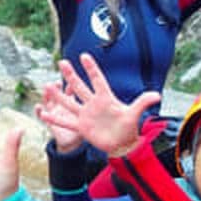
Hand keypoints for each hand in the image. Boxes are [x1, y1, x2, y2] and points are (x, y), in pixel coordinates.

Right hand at [38, 53, 160, 157]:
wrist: (122, 145)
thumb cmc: (128, 128)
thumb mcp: (134, 114)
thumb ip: (143, 102)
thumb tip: (157, 95)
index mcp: (106, 98)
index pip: (98, 80)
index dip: (92, 69)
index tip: (85, 56)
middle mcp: (93, 104)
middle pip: (80, 87)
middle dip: (71, 75)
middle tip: (62, 62)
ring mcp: (86, 115)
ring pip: (70, 102)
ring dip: (59, 95)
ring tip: (48, 86)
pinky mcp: (82, 127)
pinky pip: (66, 122)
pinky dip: (55, 119)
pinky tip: (43, 113)